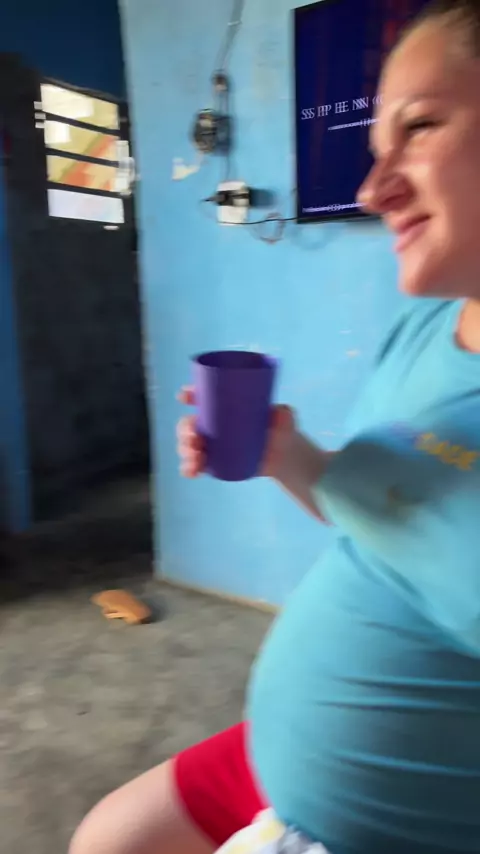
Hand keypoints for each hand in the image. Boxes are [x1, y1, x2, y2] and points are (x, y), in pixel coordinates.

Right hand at [176, 386, 297, 479]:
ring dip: (185, 450)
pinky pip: (194, 465)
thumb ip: (284, 414)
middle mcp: (212, 423)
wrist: (283, 456)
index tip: (184, 397)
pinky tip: (192, 472)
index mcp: (224, 406)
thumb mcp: (284, 419)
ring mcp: (211, 444)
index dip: (189, 395)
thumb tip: (281, 412)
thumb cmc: (281, 429)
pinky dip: (189, 468)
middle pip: (188, 423)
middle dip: (185, 430)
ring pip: (188, 445)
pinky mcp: (213, 462)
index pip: (201, 397)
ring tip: (196, 458)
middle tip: (195, 438)